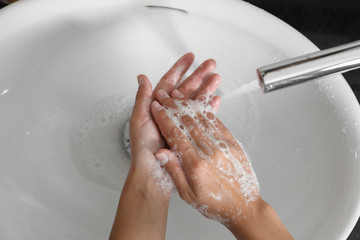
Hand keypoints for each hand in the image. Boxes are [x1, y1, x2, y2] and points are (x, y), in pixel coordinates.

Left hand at [129, 53, 220, 195]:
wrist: (154, 173)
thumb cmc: (143, 149)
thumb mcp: (139, 120)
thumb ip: (143, 98)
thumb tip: (142, 77)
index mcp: (156, 106)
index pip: (169, 82)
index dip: (180, 68)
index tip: (190, 58)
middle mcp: (169, 112)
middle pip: (186, 88)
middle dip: (199, 75)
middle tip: (211, 64)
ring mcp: (180, 122)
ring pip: (195, 100)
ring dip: (206, 88)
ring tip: (217, 78)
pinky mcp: (189, 133)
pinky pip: (200, 117)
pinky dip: (209, 108)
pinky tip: (216, 100)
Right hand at [151, 89, 258, 220]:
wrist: (244, 207)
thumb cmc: (216, 204)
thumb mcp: (188, 194)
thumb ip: (174, 171)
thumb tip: (161, 153)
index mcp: (196, 164)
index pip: (175, 135)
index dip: (164, 119)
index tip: (157, 108)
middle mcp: (210, 151)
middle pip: (188, 122)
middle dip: (173, 106)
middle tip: (164, 96)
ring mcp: (223, 145)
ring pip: (202, 118)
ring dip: (188, 105)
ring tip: (178, 95)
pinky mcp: (233, 143)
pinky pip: (217, 123)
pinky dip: (206, 112)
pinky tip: (198, 105)